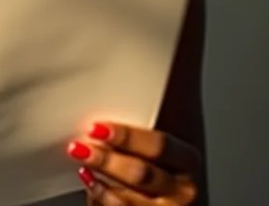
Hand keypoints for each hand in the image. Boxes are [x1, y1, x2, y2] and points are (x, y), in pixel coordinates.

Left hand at [66, 122, 200, 204]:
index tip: (98, 127)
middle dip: (107, 159)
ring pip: (128, 198)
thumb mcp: (163, 138)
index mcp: (188, 158)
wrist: (171, 198)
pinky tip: (88, 179)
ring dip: (99, 177)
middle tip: (80, 145)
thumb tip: (121, 74)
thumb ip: (146, 119)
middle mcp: (184, 188)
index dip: (126, 137)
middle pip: (141, 173)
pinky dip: (99, 195)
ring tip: (80, 156)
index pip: (160, 146)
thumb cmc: (164, 158)